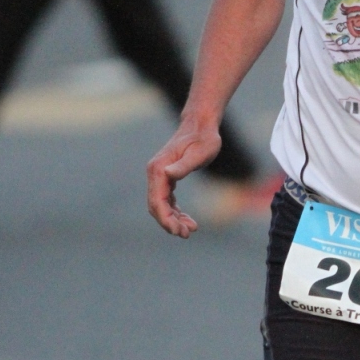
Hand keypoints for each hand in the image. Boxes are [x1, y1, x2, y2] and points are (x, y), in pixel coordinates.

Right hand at [146, 120, 222, 236]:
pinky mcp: (167, 177)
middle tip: (186, 234)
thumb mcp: (199, 153)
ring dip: (173, 219)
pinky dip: (175, 212)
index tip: (177, 231)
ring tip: (190, 230)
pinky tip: (186, 220)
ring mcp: (160, 175)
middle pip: (156, 206)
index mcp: (159, 169)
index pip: (157, 201)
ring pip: (161, 205)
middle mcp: (156, 173)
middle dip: (169, 223)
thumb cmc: (203, 138)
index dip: (165, 218)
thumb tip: (168, 175)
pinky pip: (167, 200)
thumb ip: (183, 165)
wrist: (201, 125)